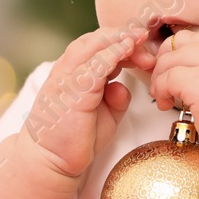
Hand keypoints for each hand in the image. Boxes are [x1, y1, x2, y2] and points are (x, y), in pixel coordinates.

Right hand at [18, 27, 140, 179]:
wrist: (52, 161)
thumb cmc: (77, 137)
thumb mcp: (105, 114)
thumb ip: (116, 97)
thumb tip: (123, 87)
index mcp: (75, 72)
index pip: (99, 45)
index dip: (124, 42)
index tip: (145, 49)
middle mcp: (68, 70)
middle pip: (97, 39)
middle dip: (124, 36)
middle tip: (146, 43)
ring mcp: (68, 77)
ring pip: (93, 44)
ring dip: (120, 39)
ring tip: (140, 39)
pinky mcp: (72, 89)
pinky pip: (95, 63)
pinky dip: (113, 52)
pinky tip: (128, 48)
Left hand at [144, 25, 198, 159]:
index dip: (188, 48)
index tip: (182, 65)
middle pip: (185, 40)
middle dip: (168, 57)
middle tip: (165, 77)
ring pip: (171, 57)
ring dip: (161, 75)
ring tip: (163, 93)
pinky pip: (167, 77)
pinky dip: (161, 90)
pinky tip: (166, 103)